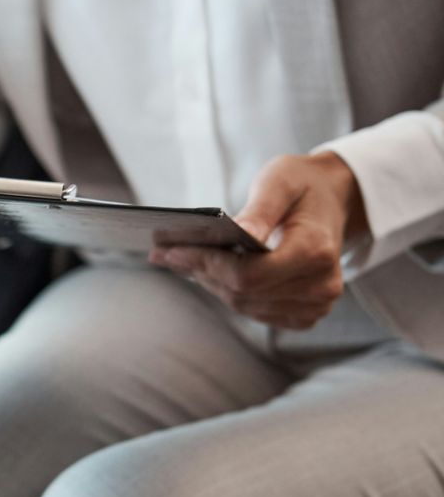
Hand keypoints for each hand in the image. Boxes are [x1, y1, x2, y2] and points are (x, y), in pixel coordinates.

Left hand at [150, 151, 366, 330]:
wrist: (332, 200)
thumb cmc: (302, 186)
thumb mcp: (280, 182)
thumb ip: (259, 210)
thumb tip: (239, 232)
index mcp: (317, 251)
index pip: (249, 275)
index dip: (208, 264)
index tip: (172, 250)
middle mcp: (321, 285)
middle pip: (241, 292)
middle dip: (201, 271)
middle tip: (164, 254)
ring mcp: (314, 305)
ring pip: (242, 304)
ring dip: (210, 282)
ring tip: (181, 260)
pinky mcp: (303, 314)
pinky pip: (253, 309)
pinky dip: (227, 290)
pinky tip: (207, 271)